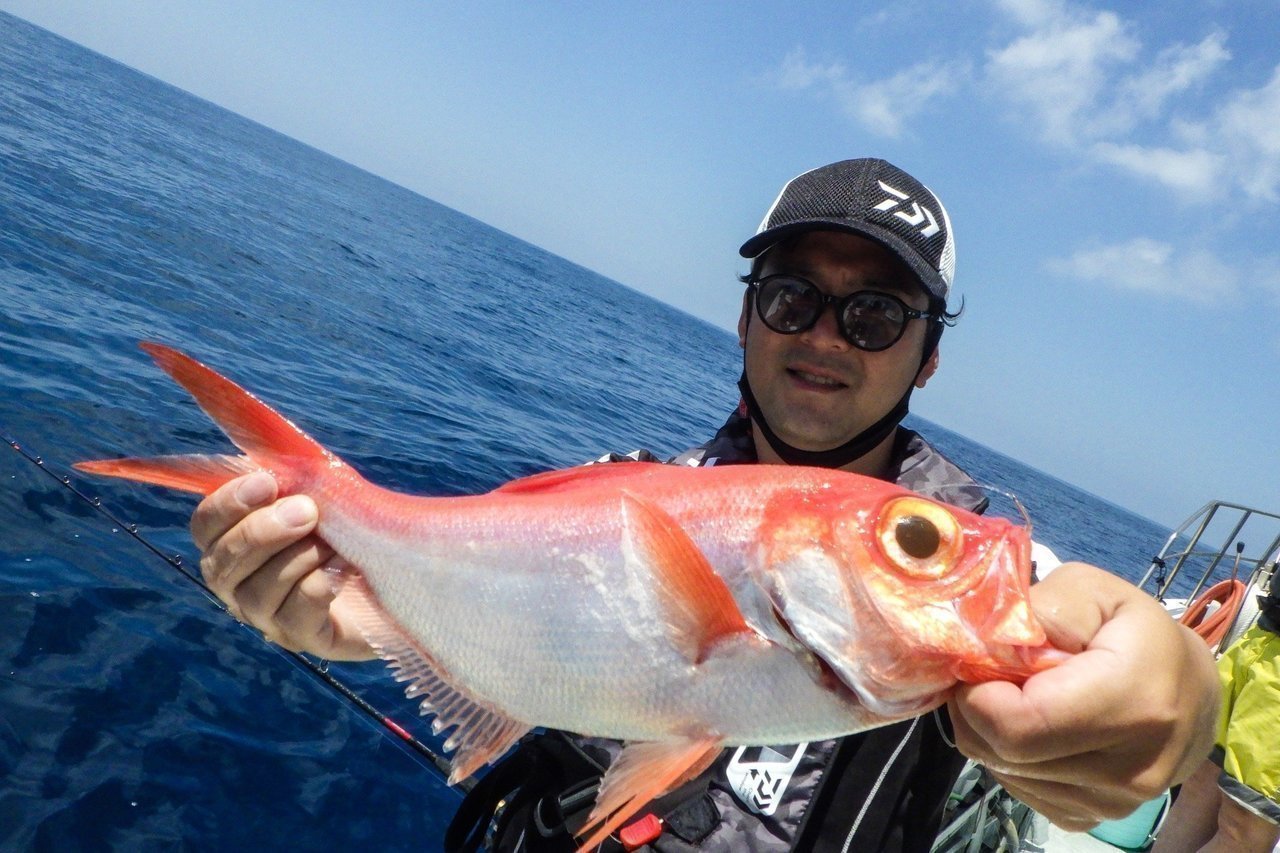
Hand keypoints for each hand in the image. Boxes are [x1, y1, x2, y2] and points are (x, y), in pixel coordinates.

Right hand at [192, 471, 375, 660]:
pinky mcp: (305, 640)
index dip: (227, 504)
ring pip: (260, 590)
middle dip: (264, 531)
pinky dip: (319, 585)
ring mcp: (268, 618)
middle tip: (307, 510)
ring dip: (298, 558)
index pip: (204, 526)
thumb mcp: (325, 499)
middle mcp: (239, 586)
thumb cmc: (352, 531)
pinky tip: (343, 568)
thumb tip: (278, 453)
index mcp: (234, 545)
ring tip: (332, 542)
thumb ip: (298, 480)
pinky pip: (296, 615)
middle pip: (224, 561)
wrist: (400, 580)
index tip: (266, 482)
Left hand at [948, 562, 1219, 830]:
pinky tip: (1031, 727)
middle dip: (973, 711)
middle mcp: (1128, 768)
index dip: (978, 695)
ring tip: (1012, 698)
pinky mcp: (1095, 817)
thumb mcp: (1096, 592)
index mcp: (1132, 702)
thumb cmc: (1137, 633)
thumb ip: (1045, 608)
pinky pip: (1022, 791)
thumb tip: (994, 640)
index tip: (977, 665)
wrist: (1192, 692)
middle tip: (982, 678)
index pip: (1018, 724)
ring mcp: (1112, 802)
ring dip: (989, 734)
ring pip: (1006, 774)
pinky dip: (1010, 759)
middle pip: (1003, 753)